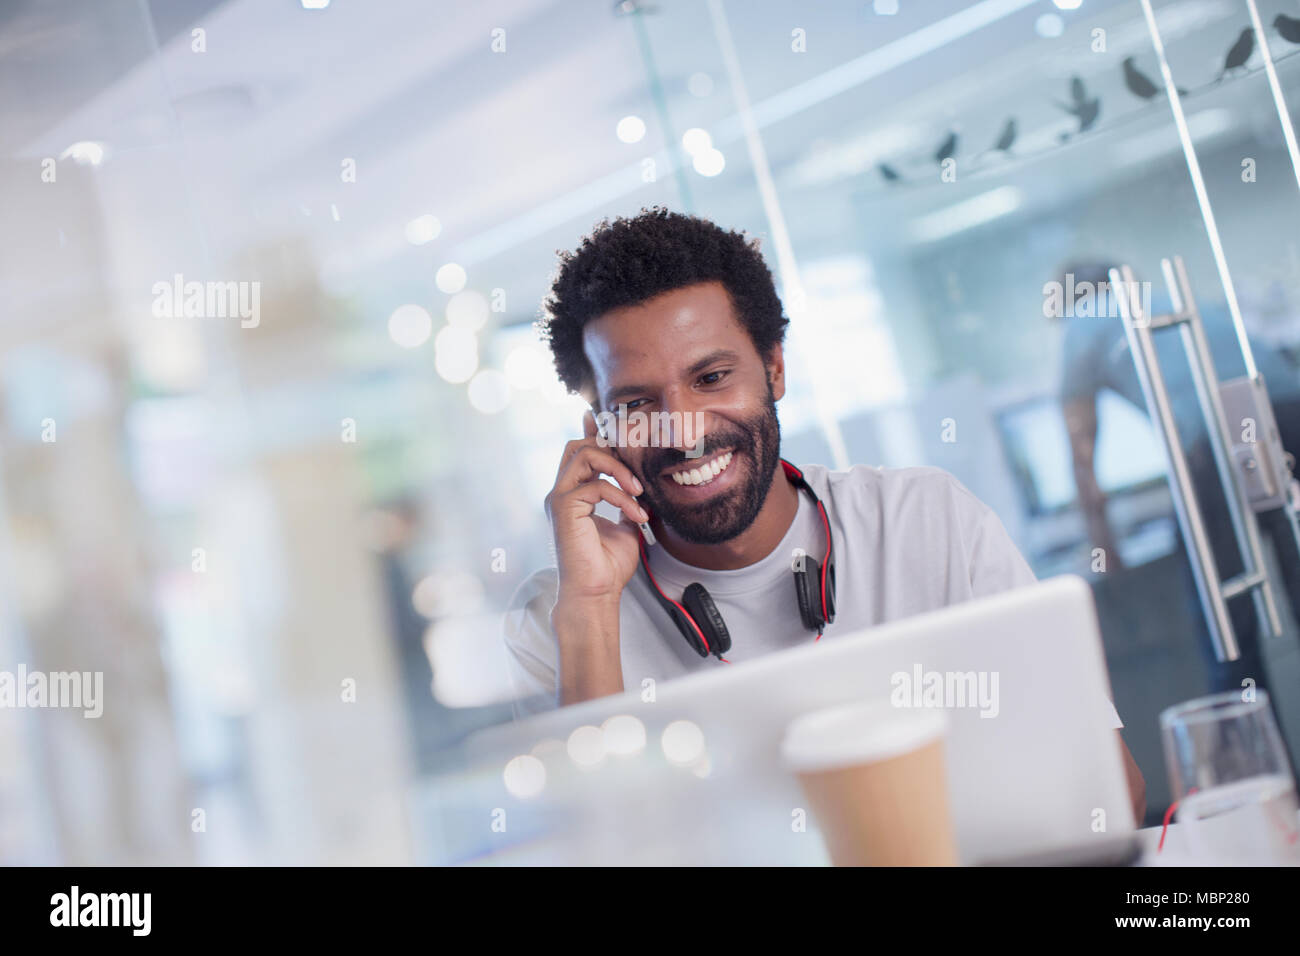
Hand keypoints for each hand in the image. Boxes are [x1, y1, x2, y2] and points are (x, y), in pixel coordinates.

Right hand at [544, 410, 647, 603]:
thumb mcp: (625, 526)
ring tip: (639, 491)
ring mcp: (559, 498)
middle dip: (609, 445)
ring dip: (618, 468)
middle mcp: (562, 493)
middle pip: (577, 445)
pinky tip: (637, 514)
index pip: (578, 453)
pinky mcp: (563, 506)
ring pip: (584, 454)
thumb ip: (626, 502)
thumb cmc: (608, 566)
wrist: (597, 593)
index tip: (607, 419)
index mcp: (573, 496)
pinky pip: (596, 484)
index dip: (591, 431)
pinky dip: (622, 496)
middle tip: (634, 464)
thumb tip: (639, 487)